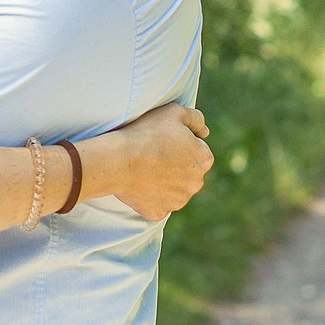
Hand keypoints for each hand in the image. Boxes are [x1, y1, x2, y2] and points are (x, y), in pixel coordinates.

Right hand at [91, 101, 211, 220]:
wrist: (119, 160)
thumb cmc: (147, 133)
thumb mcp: (175, 111)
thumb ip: (196, 119)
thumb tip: (205, 133)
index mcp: (204, 159)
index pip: (197, 150)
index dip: (180, 144)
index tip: (164, 140)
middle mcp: (196, 183)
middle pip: (187, 173)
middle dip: (176, 165)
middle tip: (154, 154)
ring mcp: (178, 201)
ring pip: (174, 190)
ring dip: (164, 182)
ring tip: (145, 168)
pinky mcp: (160, 212)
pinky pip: (157, 204)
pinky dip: (150, 196)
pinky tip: (139, 184)